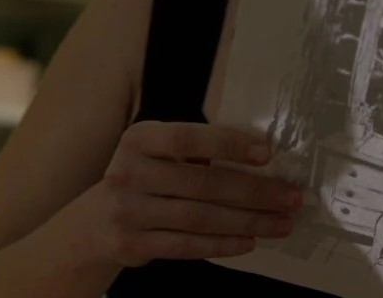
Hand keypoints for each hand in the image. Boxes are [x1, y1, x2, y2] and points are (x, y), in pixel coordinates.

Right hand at [86, 120, 303, 266]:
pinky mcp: (132, 244)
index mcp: (139, 139)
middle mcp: (129, 172)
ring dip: (247, 221)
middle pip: (202, 182)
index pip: (187, 137)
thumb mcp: (156, 154)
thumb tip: (260, 155)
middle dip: (253, 191)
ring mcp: (129, 210)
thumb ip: (195, 150)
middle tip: (291, 197)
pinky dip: (222, 244)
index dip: (228, 144)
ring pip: (199, 217)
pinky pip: (186, 245)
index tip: (266, 153)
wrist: (92, 223)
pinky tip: (249, 241)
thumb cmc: (143, 179)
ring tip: (281, 223)